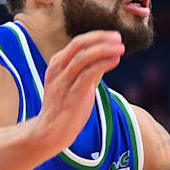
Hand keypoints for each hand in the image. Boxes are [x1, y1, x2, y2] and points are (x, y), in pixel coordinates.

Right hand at [32, 31, 123, 154]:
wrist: (49, 133)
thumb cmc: (65, 108)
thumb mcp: (77, 84)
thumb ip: (89, 70)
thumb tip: (109, 57)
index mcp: (58, 64)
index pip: (78, 42)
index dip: (98, 36)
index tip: (115, 36)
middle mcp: (58, 69)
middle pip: (79, 44)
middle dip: (101, 38)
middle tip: (119, 38)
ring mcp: (63, 82)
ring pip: (83, 57)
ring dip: (104, 49)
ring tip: (121, 48)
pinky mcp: (71, 95)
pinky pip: (87, 74)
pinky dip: (103, 64)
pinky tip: (115, 61)